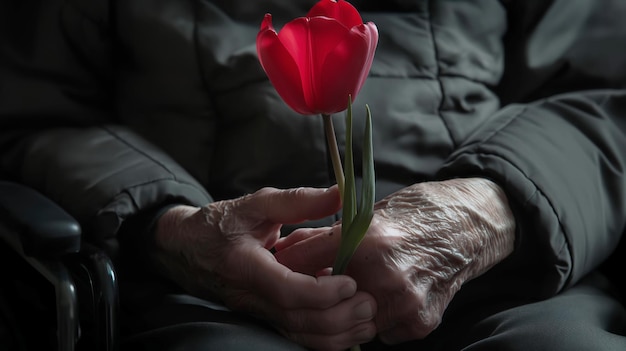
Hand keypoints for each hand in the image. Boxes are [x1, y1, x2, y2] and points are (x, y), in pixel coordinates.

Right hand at [151, 186, 376, 349]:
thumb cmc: (219, 223)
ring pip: (300, 336)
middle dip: (339, 317)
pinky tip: (348, 323)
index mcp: (246, 266)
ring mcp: (257, 312)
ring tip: (366, 316)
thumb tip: (341, 193)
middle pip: (299, 321)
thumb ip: (297, 200)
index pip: (286, 290)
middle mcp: (251, 297)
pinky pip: (297, 336)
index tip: (351, 282)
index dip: (322, 292)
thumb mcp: (254, 203)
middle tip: (369, 301)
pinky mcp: (264, 318)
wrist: (184, 249)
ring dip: (338, 334)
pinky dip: (326, 337)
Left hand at [275, 178, 515, 343]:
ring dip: (352, 307)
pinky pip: (384, 332)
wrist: (469, 226)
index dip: (291, 263)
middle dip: (322, 290)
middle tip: (327, 280)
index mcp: (368, 239)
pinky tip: (391, 295)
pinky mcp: (421, 321)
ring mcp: (405, 301)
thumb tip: (287, 249)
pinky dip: (381, 318)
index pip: (306, 260)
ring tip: (365, 285)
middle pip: (327, 298)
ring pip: (354, 319)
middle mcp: (386, 272)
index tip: (283, 267)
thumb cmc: (417, 213)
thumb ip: (326, 235)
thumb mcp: (369, 214)